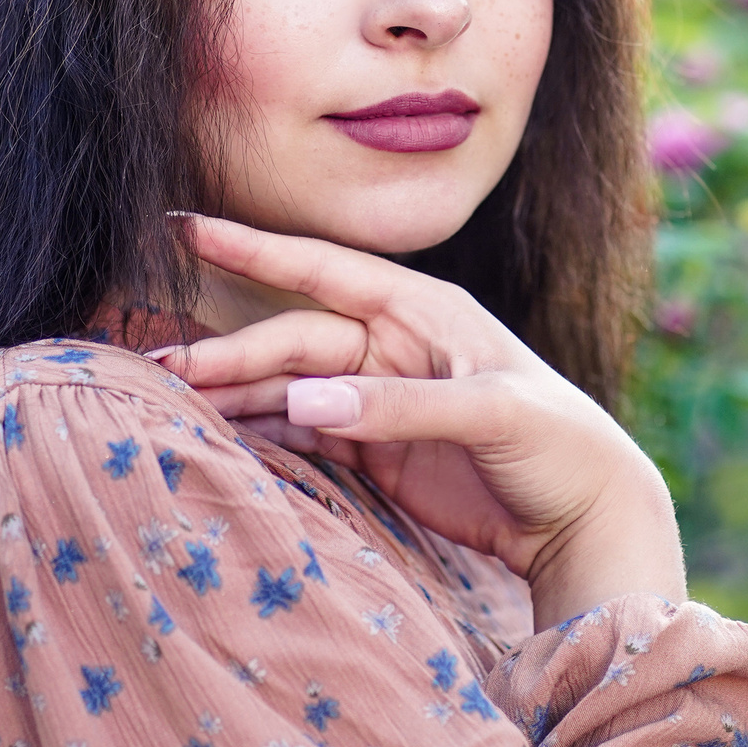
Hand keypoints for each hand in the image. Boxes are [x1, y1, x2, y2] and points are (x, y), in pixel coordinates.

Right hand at [153, 214, 684, 627]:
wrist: (587, 518)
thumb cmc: (559, 445)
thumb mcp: (490, 415)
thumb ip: (399, 408)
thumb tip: (305, 400)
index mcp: (425, 312)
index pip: (323, 271)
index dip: (255, 250)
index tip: (189, 228)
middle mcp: (394, 346)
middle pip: (293, 340)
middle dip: (227, 352)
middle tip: (160, 367)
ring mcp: (379, 398)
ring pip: (289, 387)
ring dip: (233, 394)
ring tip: (169, 403)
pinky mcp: (375, 450)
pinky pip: (304, 432)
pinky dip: (262, 434)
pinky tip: (218, 438)